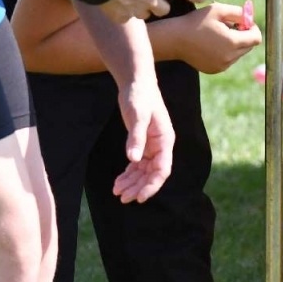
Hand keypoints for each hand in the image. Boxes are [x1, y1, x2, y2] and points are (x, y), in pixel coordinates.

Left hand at [112, 78, 174, 202]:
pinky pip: (137, 165)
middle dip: (139, 188)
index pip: (162, 170)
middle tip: (123, 198)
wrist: (136, 83)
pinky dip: (128, 174)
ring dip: (132, 183)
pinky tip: (118, 182)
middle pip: (152, 175)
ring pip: (143, 172)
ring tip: (117, 192)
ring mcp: (152, 146)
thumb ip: (136, 137)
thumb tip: (133, 160)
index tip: (140, 197)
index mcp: (165, 141)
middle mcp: (161, 146)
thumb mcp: (137, 115)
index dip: (152, 185)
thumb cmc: (139, 96)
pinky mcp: (142, 144)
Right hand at [160, 2, 261, 73]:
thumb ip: (238, 12)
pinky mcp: (215, 70)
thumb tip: (249, 18)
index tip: (243, 22)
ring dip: (234, 43)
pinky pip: (228, 60)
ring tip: (218, 34)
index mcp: (233, 43)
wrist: (175, 39)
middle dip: (244, 35)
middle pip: (249, 46)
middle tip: (231, 25)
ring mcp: (222, 66)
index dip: (252, 28)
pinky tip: (211, 44)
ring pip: (238, 54)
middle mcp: (230, 57)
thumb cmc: (196, 22)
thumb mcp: (218, 10)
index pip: (256, 38)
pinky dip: (225, 52)